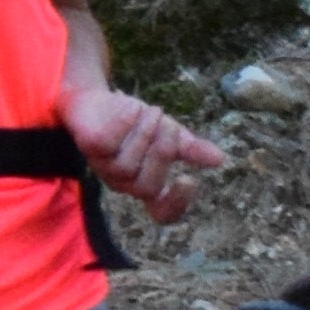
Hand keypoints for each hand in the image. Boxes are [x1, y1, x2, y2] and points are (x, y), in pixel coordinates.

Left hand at [70, 74, 222, 224]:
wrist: (94, 96)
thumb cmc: (132, 122)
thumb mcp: (166, 133)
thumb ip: (189, 148)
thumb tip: (220, 159)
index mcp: (145, 184)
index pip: (162, 214)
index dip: (176, 205)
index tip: (189, 180)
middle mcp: (123, 182)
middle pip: (148, 187)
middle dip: (162, 154)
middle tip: (167, 126)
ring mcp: (103, 167)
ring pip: (127, 166)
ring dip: (145, 134)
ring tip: (151, 110)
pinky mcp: (88, 147)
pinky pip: (107, 143)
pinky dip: (124, 124)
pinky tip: (131, 108)